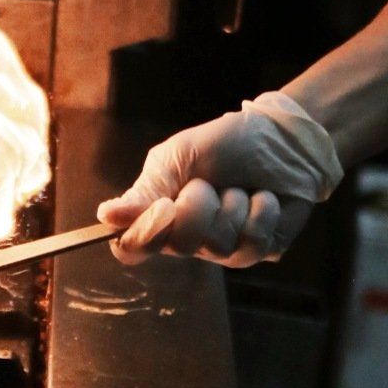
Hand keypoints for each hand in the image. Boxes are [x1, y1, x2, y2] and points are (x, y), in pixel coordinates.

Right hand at [97, 92, 342, 267]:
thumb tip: (105, 216)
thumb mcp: (178, 158)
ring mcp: (224, 249)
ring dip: (232, 205)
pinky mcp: (259, 249)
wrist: (282, 138)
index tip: (163, 206)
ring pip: (218, 246)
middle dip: (197, 206)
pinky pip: (253, 244)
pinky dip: (260, 212)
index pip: (132, 247)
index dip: (144, 234)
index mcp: (161, 216)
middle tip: (209, 183)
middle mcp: (189, 238)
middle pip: (177, 246)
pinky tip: (264, 198)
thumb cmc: (226, 144)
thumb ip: (146, 191)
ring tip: (240, 187)